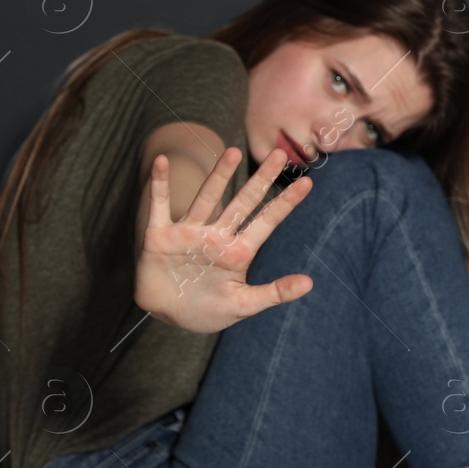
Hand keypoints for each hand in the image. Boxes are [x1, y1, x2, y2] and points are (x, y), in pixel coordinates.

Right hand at [135, 145, 314, 333]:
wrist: (167, 316)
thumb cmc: (208, 310)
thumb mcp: (243, 304)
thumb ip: (274, 293)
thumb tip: (310, 283)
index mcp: (239, 251)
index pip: (267, 222)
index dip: (286, 202)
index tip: (308, 182)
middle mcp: (216, 236)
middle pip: (242, 203)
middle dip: (260, 180)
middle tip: (278, 153)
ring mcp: (188, 233)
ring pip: (206, 199)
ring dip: (219, 175)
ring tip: (233, 151)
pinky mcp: (159, 237)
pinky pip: (158, 206)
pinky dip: (158, 185)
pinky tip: (163, 160)